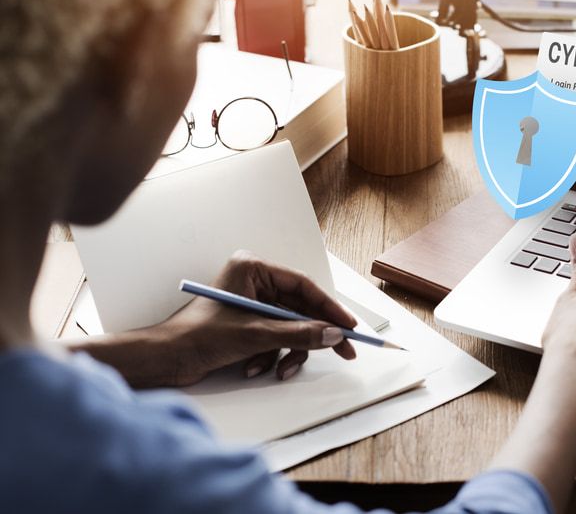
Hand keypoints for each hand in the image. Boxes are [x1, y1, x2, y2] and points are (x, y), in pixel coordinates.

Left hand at [147, 250, 357, 385]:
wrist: (164, 360)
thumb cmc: (196, 336)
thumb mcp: (255, 335)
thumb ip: (299, 333)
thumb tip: (333, 335)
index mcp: (252, 269)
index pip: (303, 286)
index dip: (329, 307)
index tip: (348, 326)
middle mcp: (253, 283)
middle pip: (300, 309)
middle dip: (314, 335)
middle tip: (343, 351)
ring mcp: (251, 305)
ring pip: (290, 328)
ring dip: (287, 352)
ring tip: (279, 370)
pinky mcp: (247, 326)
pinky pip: (275, 339)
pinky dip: (271, 356)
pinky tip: (254, 368)